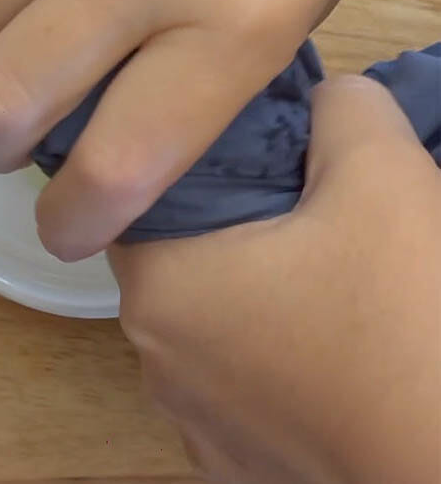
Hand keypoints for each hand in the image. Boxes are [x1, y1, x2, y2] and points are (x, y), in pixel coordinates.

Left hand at [109, 76, 440, 483]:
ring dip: (261, 301)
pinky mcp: (238, 467)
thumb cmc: (408, 312)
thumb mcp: (383, 173)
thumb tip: (323, 101)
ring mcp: (193, 423)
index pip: (140, 198)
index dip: (196, 165)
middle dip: (238, 232)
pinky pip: (246, 390)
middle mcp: (151, 359)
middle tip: (311, 209)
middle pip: (182, 265)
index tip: (254, 150)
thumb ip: (339, 109)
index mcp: (157, 284)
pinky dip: (280, 365)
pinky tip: (338, 351)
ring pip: (215, 330)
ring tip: (335, 283)